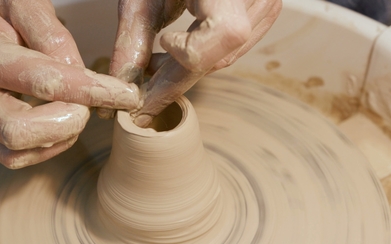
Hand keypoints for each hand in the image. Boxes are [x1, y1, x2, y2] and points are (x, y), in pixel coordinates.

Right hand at [0, 0, 140, 167]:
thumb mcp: (23, 6)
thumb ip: (53, 34)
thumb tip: (79, 74)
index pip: (44, 81)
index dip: (91, 90)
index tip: (126, 94)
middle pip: (21, 129)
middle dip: (69, 121)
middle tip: (89, 104)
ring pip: (19, 151)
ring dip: (61, 135)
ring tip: (73, 109)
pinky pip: (18, 159)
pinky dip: (49, 146)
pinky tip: (59, 122)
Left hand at [102, 0, 280, 125]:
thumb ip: (133, 35)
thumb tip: (123, 82)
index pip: (225, 34)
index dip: (190, 55)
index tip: (158, 55)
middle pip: (223, 53)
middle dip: (179, 75)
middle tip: (145, 88)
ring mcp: (267, 1)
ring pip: (228, 56)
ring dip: (189, 66)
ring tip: (158, 59)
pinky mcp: (265, 8)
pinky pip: (236, 47)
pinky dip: (204, 54)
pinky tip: (178, 47)